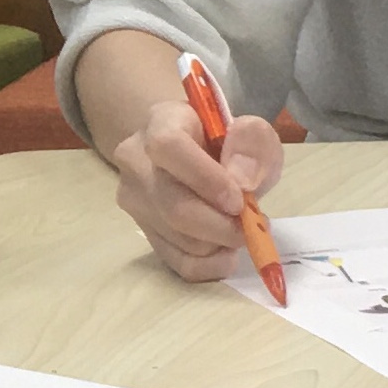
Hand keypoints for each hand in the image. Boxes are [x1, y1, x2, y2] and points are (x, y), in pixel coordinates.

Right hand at [109, 99, 285, 282]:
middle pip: (172, 204)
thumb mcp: (251, 132)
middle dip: (219, 225)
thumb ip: (253, 145)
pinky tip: (225, 253)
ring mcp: (134, 199)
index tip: (239, 199)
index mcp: (161, 122)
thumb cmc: (225, 142)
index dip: (205, 179)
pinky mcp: (143, 231)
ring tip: (239, 230)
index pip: (168, 147)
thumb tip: (242, 181)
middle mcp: (136, 160)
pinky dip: (208, 265)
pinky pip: (175, 261)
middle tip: (250, 227)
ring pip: (176, 237)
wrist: (194, 154)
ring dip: (217, 243)